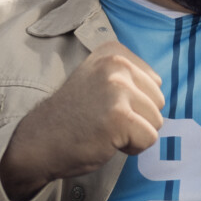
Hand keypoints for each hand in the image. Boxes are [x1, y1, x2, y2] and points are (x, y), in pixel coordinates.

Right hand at [1, 41, 163, 199]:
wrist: (39, 142)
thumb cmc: (74, 116)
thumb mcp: (99, 80)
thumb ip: (129, 77)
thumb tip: (161, 86)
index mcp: (114, 52)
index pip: (154, 83)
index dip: (135, 102)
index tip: (105, 105)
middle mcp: (116, 64)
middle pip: (159, 101)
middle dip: (138, 118)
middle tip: (104, 120)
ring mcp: (117, 88)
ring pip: (157, 121)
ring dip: (134, 133)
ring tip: (105, 130)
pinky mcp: (119, 116)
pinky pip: (149, 138)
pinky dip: (132, 148)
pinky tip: (106, 141)